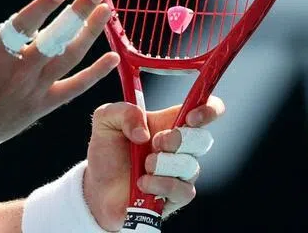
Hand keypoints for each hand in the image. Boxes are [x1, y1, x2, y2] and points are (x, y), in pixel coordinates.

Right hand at [0, 0, 119, 160]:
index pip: (23, 27)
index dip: (43, 8)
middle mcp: (18, 72)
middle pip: (56, 40)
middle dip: (79, 14)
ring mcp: (34, 90)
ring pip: (69, 59)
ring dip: (91, 33)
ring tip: (107, 10)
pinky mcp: (43, 105)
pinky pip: (75, 88)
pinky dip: (95, 74)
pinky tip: (113, 57)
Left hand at [83, 97, 225, 229]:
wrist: (97, 188)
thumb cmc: (108, 152)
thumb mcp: (105, 120)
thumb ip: (123, 112)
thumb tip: (144, 133)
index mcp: (170, 122)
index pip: (208, 110)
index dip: (210, 109)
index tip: (190, 117)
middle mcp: (181, 147)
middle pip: (203, 139)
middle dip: (178, 139)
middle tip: (155, 142)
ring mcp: (181, 173)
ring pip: (190, 166)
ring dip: (164, 164)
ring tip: (143, 166)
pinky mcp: (176, 197)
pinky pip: (182, 190)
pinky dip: (161, 185)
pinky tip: (142, 183)